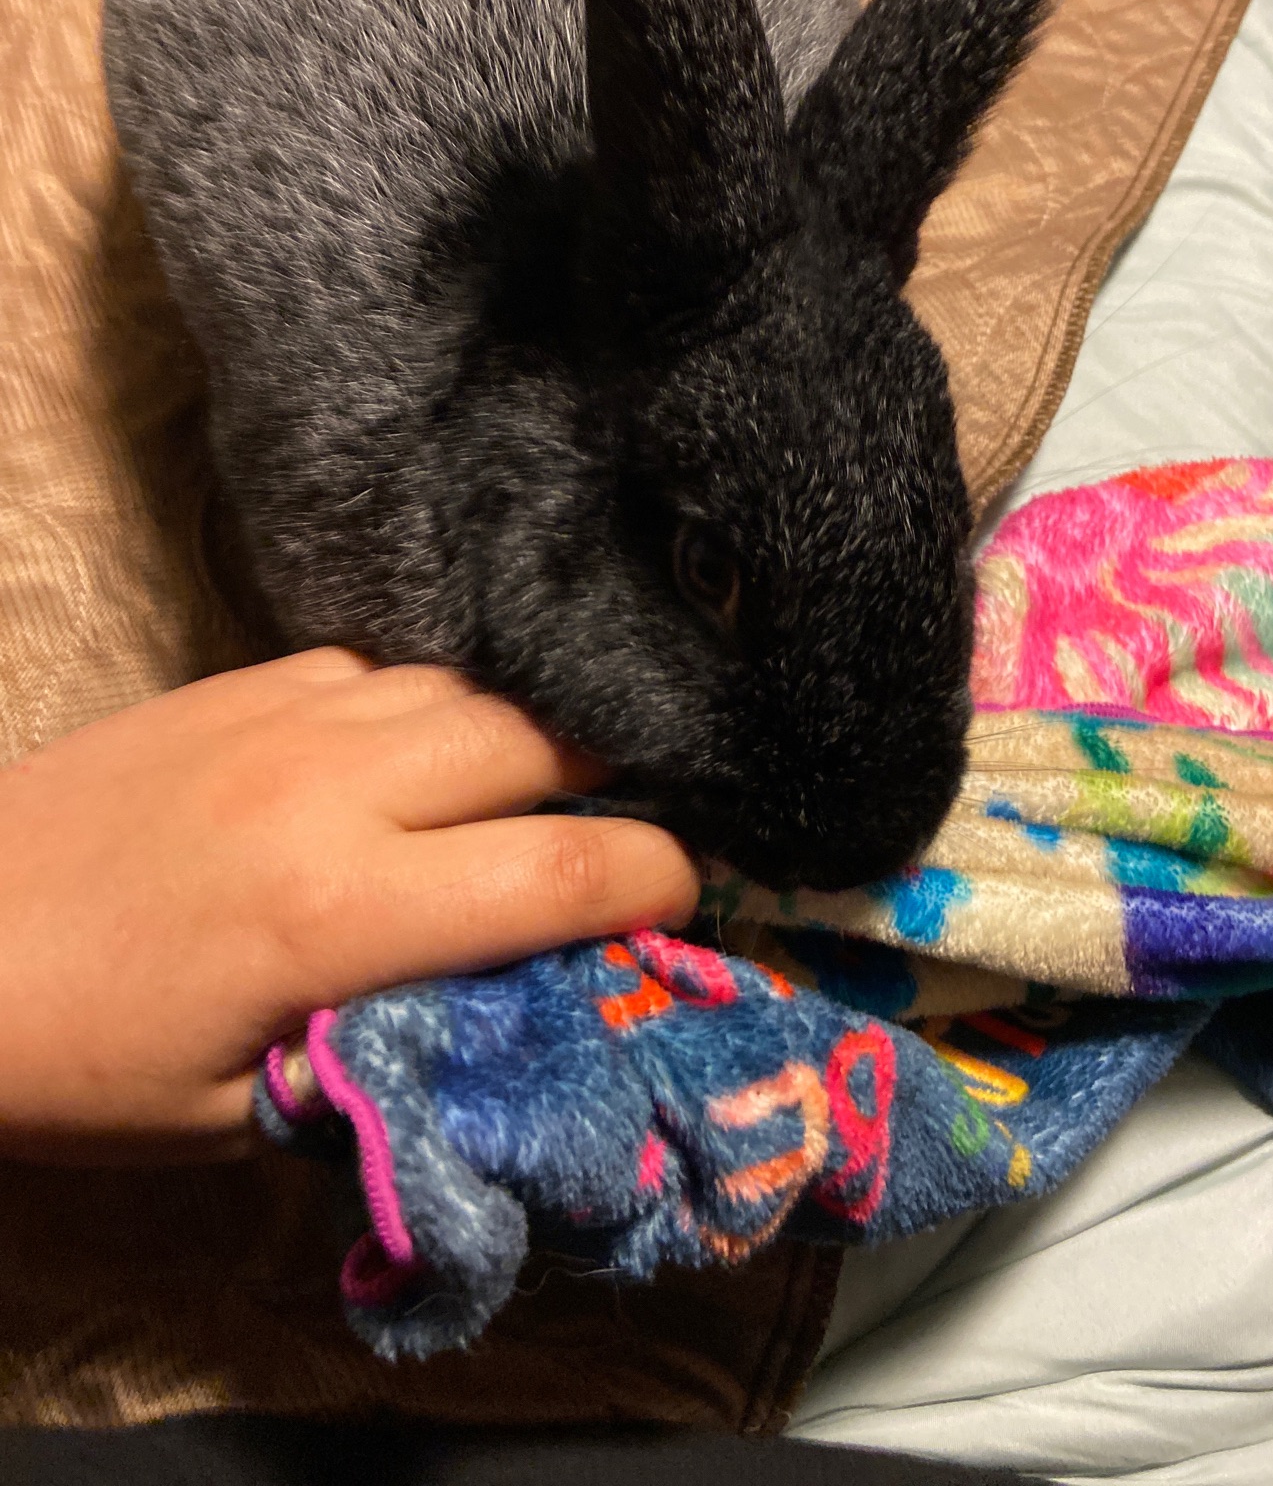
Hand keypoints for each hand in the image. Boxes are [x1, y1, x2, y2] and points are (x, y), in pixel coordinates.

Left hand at [0, 650, 698, 1161]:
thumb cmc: (84, 1061)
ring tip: (516, 799)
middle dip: (606, 790)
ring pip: (469, 689)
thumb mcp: (244, 1115)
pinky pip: (383, 668)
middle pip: (542, 743)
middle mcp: (330, 788)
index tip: (678, 900)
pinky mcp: (240, 680)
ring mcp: (284, 716)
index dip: (657, 880)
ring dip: (518, 743)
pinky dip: (426, 710)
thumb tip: (513, 1005)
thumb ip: (395, 1046)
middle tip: (606, 843)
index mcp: (338, 912)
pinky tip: (405, 761)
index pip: (563, 873)